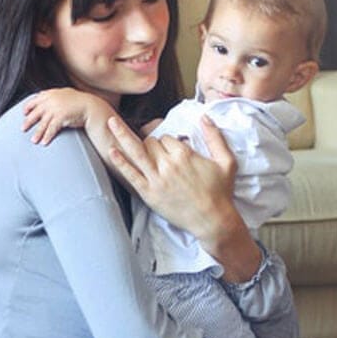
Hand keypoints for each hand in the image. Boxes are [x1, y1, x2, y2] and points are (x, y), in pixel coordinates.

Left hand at [22, 88, 92, 144]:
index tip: (24, 113)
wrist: (90, 106)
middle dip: (28, 122)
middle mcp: (51, 101)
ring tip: (34, 140)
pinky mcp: (61, 117)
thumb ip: (53, 95)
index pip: (35, 100)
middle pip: (36, 113)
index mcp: (50, 94)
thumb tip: (42, 96)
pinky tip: (44, 142)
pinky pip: (51, 129)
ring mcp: (55, 109)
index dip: (28, 107)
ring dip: (37, 133)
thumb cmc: (78, 101)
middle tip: (23, 129)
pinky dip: (47, 136)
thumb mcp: (64, 94)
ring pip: (43, 123)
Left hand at [107, 115, 261, 281]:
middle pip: (151, 142)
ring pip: (136, 151)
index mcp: (184, 155)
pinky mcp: (149, 193)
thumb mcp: (227, 161)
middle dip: (151, 142)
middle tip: (154, 148)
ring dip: (121, 134)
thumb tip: (205, 117)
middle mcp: (167, 164)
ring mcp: (156, 179)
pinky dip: (121, 162)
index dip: (167, 141)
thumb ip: (215, 137)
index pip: (166, 137)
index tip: (170, 147)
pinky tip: (111, 151)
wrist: (213, 220)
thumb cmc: (220, 192)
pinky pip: (131, 174)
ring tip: (110, 122)